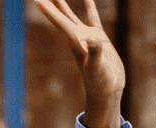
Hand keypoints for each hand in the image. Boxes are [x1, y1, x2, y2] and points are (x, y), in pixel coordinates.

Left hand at [33, 0, 124, 127]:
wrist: (107, 91)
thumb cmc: (100, 82)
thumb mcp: (97, 67)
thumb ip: (95, 53)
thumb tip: (93, 39)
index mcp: (74, 42)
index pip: (58, 22)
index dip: (48, 10)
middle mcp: (77, 38)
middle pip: (60, 17)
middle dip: (52, 5)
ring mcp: (87, 37)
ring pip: (72, 16)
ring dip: (64, 5)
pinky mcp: (99, 38)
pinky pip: (93, 18)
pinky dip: (90, 8)